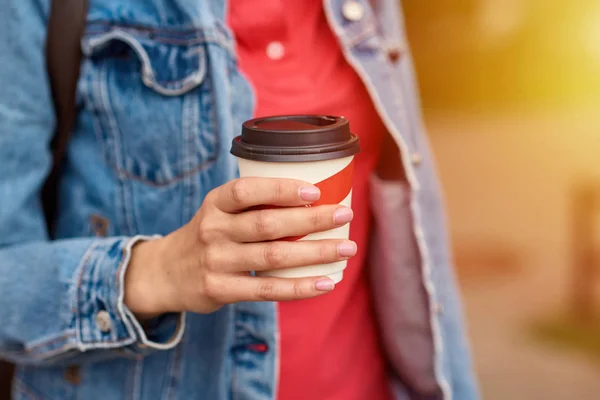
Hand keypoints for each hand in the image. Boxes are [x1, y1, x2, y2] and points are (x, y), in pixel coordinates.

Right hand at [125, 177, 355, 317]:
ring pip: (273, 257)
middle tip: (345, 216)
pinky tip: (325, 282)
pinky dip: (299, 287)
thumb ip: (254, 206)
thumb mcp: (219, 212)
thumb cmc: (210, 235)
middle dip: (311, 220)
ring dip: (314, 253)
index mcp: (215, 203)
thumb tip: (316, 201)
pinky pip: (267, 289)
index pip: (246, 190)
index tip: (315, 191)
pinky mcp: (221, 290)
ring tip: (346, 249)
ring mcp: (216, 261)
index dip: (281, 190)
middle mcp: (213, 230)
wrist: (166, 273)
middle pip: (268, 224)